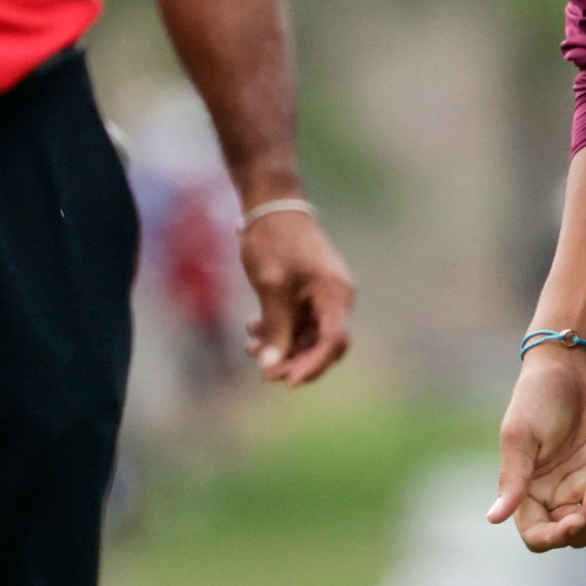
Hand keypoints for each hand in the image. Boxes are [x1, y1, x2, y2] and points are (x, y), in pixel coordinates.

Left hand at [240, 210, 353, 387]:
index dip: (312, 366)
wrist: (270, 203)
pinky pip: (297, 322)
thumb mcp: (271, 287)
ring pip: (306, 336)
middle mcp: (335, 298)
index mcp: (335, 294)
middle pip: (322, 345)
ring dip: (281, 347)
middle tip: (263, 371)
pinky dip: (277, 330)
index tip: (286, 381)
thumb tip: (271, 368)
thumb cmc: (273, 240)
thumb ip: (275, 328)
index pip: (333, 342)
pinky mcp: (306, 293)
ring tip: (250, 347)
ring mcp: (321, 296)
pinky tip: (253, 329)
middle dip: (293, 360)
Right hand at [490, 347, 585, 551]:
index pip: (540, 535)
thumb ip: (513, 479)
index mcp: (531, 490)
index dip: (556, 537)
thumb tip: (492, 518)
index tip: (573, 521)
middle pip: (578, 533)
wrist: (573, 361)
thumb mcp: (520, 436)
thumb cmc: (537, 395)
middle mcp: (561, 491)